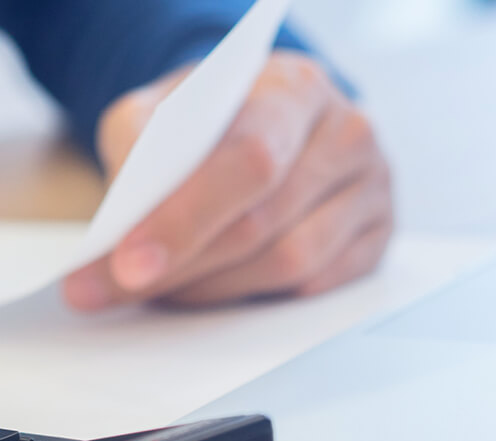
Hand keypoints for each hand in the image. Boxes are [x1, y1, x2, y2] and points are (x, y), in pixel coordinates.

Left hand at [64, 51, 393, 308]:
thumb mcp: (158, 107)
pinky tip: (206, 289)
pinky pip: (314, 286)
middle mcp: (348, 132)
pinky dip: (251, 297)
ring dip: (212, 287)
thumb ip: (135, 146)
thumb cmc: (210, 118)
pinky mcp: (378, 237)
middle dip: (181, 265)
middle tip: (117, 288)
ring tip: (156, 288)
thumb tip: (121, 220)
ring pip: (288, 263)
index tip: (127, 260)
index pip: (248, 158)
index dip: (185, 218)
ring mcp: (372, 188)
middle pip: (264, 221)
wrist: (263, 115)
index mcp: (295, 87)